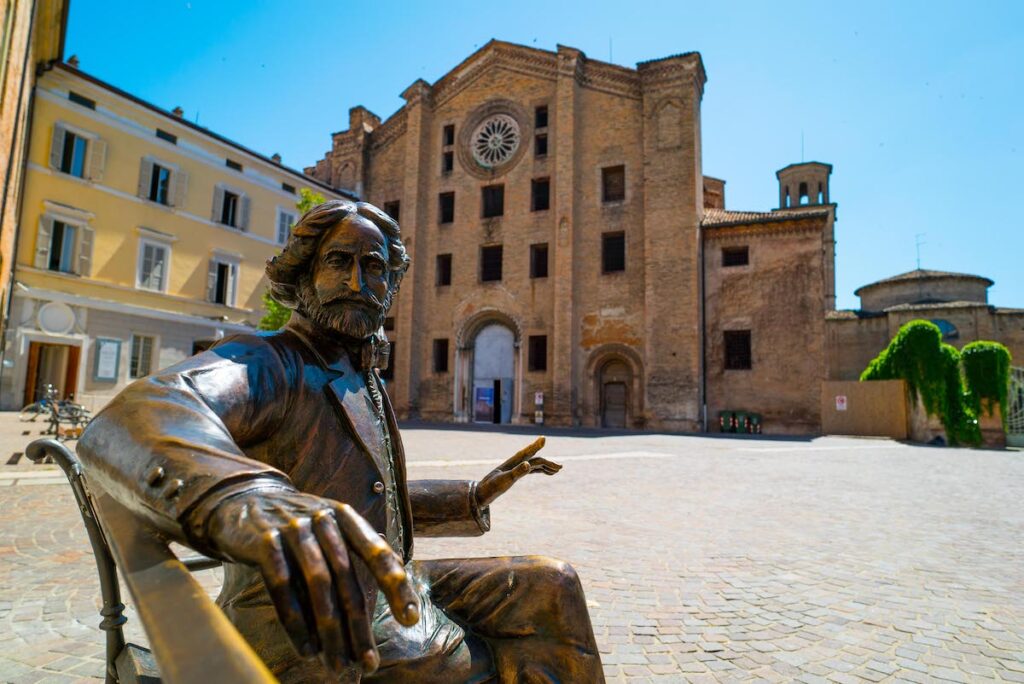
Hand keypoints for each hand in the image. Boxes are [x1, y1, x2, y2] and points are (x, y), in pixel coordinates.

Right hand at [202, 488, 418, 675]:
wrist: (242, 499)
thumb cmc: (296, 523)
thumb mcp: (330, 525)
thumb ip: (358, 548)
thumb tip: (393, 578)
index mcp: (346, 516)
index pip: (378, 552)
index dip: (396, 586)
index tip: (410, 619)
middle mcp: (323, 520)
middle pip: (347, 579)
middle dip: (359, 625)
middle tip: (369, 662)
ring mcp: (293, 529)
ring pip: (318, 586)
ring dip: (330, 630)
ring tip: (337, 665)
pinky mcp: (264, 542)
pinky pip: (282, 587)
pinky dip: (295, 622)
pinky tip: (307, 649)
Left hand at [476, 437, 561, 506]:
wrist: (481, 494)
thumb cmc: (491, 488)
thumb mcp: (505, 481)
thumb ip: (517, 472)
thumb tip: (528, 465)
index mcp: (513, 462)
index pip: (528, 453)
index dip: (536, 446)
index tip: (544, 439)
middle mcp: (516, 463)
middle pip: (535, 460)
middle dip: (548, 462)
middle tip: (560, 468)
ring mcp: (516, 468)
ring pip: (534, 465)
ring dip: (546, 466)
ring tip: (557, 470)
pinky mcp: (515, 474)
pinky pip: (531, 470)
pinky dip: (539, 470)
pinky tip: (545, 473)